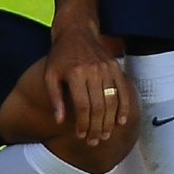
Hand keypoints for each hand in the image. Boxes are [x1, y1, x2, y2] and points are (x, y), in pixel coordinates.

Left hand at [43, 9, 131, 144]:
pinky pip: (123, 90)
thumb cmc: (59, 57)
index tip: (80, 136)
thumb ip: (55, 98)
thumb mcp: (50, 75)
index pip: (83, 106)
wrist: (76, 32)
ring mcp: (106, 69)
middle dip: (97, 128)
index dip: (83, 124)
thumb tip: (59, 121)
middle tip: (94, 141)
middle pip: (99, 107)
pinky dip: (124, 107)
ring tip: (104, 135)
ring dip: (109, 122)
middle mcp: (93, 71)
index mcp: (75, 74)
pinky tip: (121, 121)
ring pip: (112, 101)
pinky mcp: (115, 67)